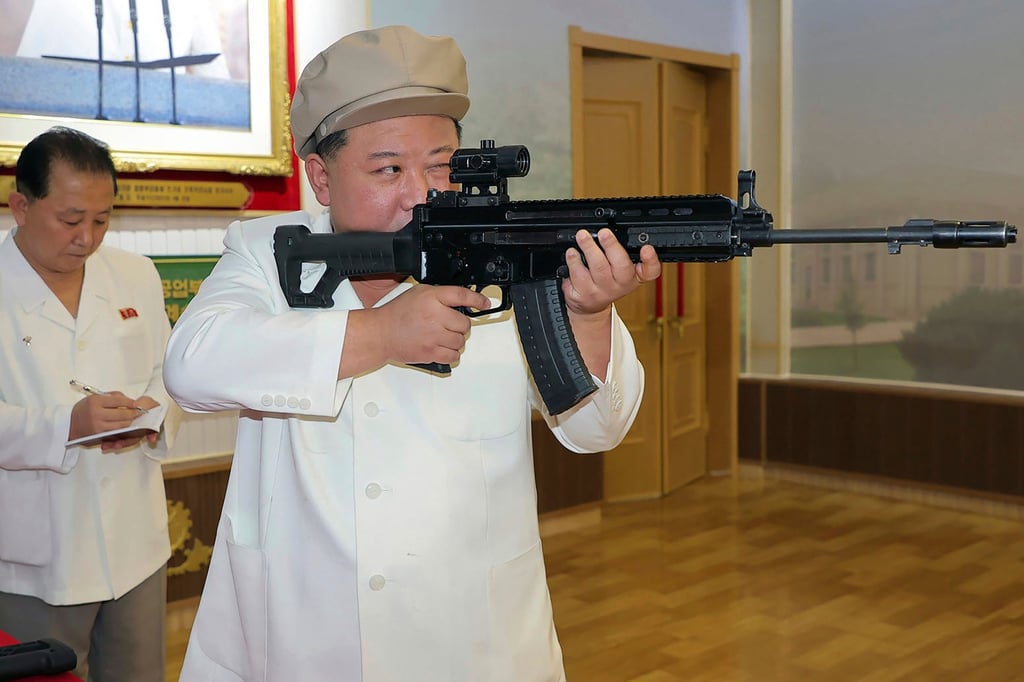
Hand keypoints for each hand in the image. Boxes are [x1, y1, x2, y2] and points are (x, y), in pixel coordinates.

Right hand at [69, 392, 140, 441]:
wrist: (68, 425)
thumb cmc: (83, 409)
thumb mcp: (94, 397)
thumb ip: (110, 396)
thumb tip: (127, 399)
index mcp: (95, 401)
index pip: (118, 400)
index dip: (130, 402)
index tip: (136, 403)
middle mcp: (97, 413)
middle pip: (123, 413)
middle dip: (133, 412)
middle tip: (139, 411)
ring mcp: (98, 425)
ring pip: (122, 424)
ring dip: (130, 421)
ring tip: (133, 418)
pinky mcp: (99, 435)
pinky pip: (116, 432)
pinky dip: (123, 429)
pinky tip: (126, 425)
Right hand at [375, 285, 491, 365]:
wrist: (381, 333)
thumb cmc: (398, 313)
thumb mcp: (419, 293)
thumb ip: (441, 295)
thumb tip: (462, 301)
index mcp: (431, 298)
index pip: (462, 296)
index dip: (477, 300)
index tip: (484, 303)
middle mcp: (434, 316)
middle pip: (465, 323)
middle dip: (459, 325)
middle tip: (448, 324)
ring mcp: (433, 336)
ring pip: (461, 341)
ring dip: (456, 340)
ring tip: (443, 336)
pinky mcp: (430, 353)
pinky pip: (453, 356)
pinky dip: (451, 354)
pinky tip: (443, 347)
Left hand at [562, 228, 661, 316]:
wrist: (588, 307)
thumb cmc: (605, 282)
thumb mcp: (618, 270)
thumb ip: (619, 252)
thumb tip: (610, 230)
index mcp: (634, 277)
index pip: (650, 271)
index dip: (651, 260)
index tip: (646, 248)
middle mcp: (620, 286)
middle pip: (621, 265)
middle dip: (612, 245)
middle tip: (603, 232)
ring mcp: (601, 292)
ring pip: (597, 268)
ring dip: (589, 248)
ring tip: (582, 236)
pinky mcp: (583, 296)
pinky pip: (578, 276)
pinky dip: (574, 261)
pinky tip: (572, 254)